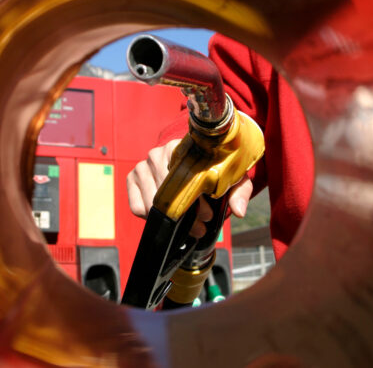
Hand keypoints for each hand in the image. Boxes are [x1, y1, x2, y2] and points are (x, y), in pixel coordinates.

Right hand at [126, 139, 252, 237]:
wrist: (194, 161)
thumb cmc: (213, 170)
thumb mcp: (232, 178)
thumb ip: (240, 192)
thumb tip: (238, 211)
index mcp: (182, 147)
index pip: (183, 178)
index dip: (196, 202)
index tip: (207, 216)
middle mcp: (158, 153)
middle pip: (166, 193)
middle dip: (184, 214)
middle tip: (199, 225)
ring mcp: (143, 165)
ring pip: (151, 202)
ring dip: (169, 218)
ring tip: (186, 224)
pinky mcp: (132, 178)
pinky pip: (137, 206)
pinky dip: (151, 217)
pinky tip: (166, 216)